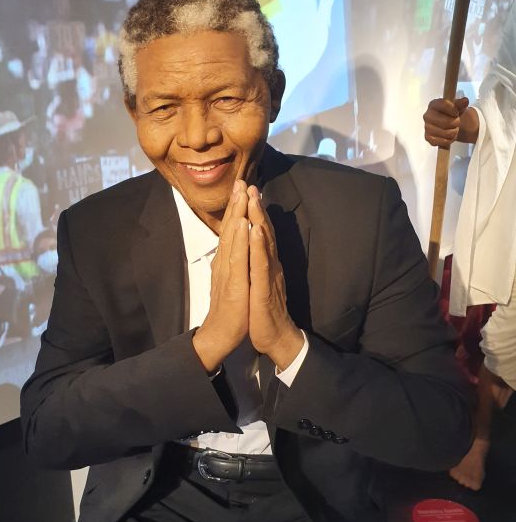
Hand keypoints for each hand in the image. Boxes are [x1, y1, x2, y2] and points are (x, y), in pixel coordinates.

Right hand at [192, 181, 249, 372]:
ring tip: (241, 193)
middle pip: (230, 228)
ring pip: (232, 238)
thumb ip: (232, 263)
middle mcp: (225, 262)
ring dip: (237, 214)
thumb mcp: (232, 280)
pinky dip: (240, 238)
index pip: (231, 230)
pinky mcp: (233, 283)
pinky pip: (237, 257)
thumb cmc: (230, 309)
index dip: (236, 209)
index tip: (241, 188)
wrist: (221, 334)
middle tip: (240, 180)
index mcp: (226, 261)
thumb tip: (234, 248)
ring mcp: (228, 271)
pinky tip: (243, 224)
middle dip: (235, 204)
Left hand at [247, 186, 304, 369]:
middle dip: (255, 207)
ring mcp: (268, 275)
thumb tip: (253, 248)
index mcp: (265, 263)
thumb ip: (257, 263)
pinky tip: (255, 230)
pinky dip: (258, 245)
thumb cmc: (263, 311)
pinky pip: (261, 264)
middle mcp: (269, 265)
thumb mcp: (257, 282)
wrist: (274, 337)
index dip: (254, 212)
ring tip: (253, 198)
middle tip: (249, 183)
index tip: (247, 190)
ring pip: (263, 243)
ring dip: (258, 219)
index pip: (259, 233)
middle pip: (263, 232)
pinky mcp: (264, 288)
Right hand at [423, 96, 478, 146]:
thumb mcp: (458, 106)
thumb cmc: (451, 113)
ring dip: (454, 132)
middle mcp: (427, 115)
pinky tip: (449, 136)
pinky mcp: (428, 138)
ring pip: (447, 133)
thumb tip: (465, 101)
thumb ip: (461, 104)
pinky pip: (443, 141)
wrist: (448, 123)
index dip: (453, 110)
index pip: (444, 105)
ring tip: (454, 129)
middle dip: (456, 123)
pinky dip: (449, 140)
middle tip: (457, 122)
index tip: (457, 113)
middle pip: (447, 122)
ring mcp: (427, 127)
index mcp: (433, 104)